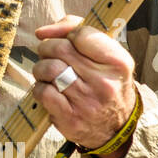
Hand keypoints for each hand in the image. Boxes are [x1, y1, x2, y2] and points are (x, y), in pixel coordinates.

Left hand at [33, 15, 135, 151]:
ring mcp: (86, 102)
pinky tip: (48, 88)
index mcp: (117, 63)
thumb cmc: (107, 84)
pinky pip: (43, 92)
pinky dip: (40, 87)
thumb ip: (83, 33)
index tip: (65, 37)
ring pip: (49, 69)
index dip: (67, 31)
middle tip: (49, 52)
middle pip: (61, 49)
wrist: (116, 127)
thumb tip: (45, 30)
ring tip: (47, 71)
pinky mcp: (70, 118)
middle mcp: (103, 82)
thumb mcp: (109, 57)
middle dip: (48, 47)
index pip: (82, 33)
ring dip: (41, 67)